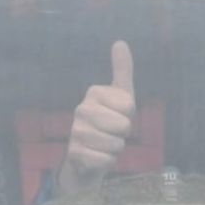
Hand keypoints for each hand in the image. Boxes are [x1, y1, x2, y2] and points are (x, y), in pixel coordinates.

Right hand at [56, 42, 135, 195]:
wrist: (87, 156)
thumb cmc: (108, 122)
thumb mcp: (121, 95)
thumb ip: (122, 69)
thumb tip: (120, 42)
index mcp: (93, 92)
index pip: (130, 106)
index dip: (130, 116)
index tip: (118, 116)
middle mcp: (81, 109)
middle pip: (124, 125)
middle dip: (123, 134)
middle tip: (111, 132)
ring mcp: (75, 131)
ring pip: (116, 144)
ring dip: (115, 149)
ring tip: (104, 145)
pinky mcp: (74, 153)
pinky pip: (106, 160)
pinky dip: (107, 162)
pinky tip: (96, 157)